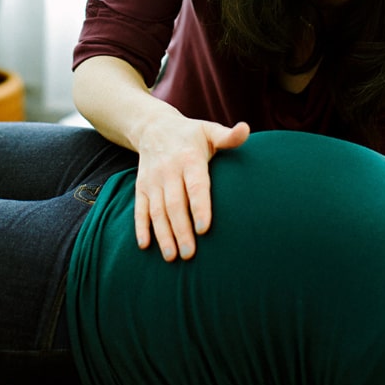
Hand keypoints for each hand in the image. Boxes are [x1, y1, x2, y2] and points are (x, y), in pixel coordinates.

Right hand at [135, 116, 248, 260]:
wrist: (153, 127)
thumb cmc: (191, 134)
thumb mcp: (209, 130)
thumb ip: (228, 136)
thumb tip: (246, 129)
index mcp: (189, 158)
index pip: (195, 185)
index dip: (199, 207)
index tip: (204, 229)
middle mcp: (169, 170)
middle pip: (175, 204)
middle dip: (181, 230)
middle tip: (190, 254)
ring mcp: (153, 180)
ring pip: (157, 210)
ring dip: (163, 234)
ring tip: (172, 257)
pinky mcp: (141, 187)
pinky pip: (139, 208)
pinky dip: (140, 227)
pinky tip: (145, 245)